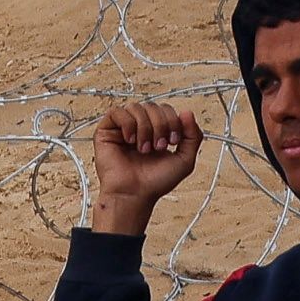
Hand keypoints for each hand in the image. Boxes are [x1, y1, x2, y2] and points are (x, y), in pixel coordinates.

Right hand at [84, 99, 204, 235]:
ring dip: (144, 128)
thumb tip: (187, 112)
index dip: (173, 121)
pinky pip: (117, 111)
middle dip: (160, 125)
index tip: (172, 142)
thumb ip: (193, 136)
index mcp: (156, 131)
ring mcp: (122, 128)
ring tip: (143, 148)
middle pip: (153, 106)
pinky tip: (130, 140)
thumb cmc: (155, 182)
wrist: (134, 195)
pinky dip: (127, 124)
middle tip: (158, 147)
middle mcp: (139, 127)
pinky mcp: (106, 131)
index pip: (166, 109)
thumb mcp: (185, 160)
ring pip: (136, 107)